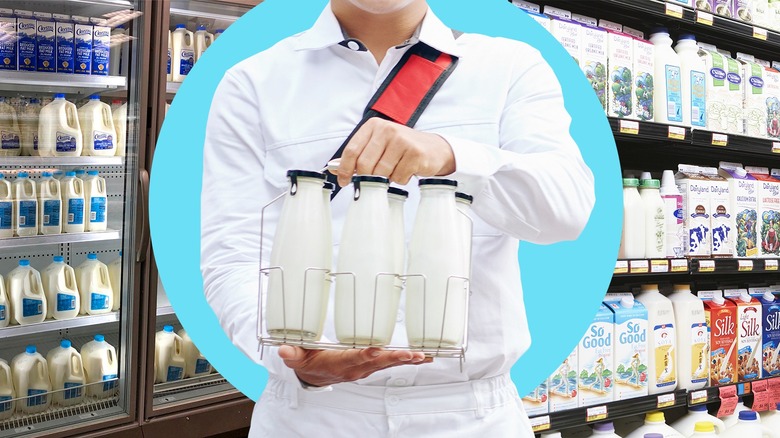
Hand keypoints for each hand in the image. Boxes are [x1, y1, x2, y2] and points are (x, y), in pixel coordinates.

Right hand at [278, 345, 431, 386]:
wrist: (315, 375)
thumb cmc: (309, 361)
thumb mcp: (297, 357)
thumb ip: (292, 353)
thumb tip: (282, 349)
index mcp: (339, 363)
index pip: (355, 358)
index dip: (367, 354)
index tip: (378, 349)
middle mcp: (356, 368)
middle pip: (378, 362)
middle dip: (396, 358)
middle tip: (413, 354)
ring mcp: (365, 368)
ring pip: (388, 364)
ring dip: (405, 360)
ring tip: (423, 356)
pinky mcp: (371, 366)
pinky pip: (391, 363)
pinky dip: (407, 360)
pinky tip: (422, 357)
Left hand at [336, 118, 455, 186]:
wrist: (433, 149)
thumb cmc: (402, 148)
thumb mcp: (379, 145)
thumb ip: (358, 155)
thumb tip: (335, 169)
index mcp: (374, 126)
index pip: (351, 150)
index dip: (344, 169)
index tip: (343, 181)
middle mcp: (387, 130)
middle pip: (364, 164)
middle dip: (366, 177)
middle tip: (373, 180)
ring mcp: (402, 141)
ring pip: (381, 173)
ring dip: (386, 179)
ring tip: (395, 170)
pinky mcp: (415, 154)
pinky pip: (398, 178)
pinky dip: (400, 180)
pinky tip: (407, 170)